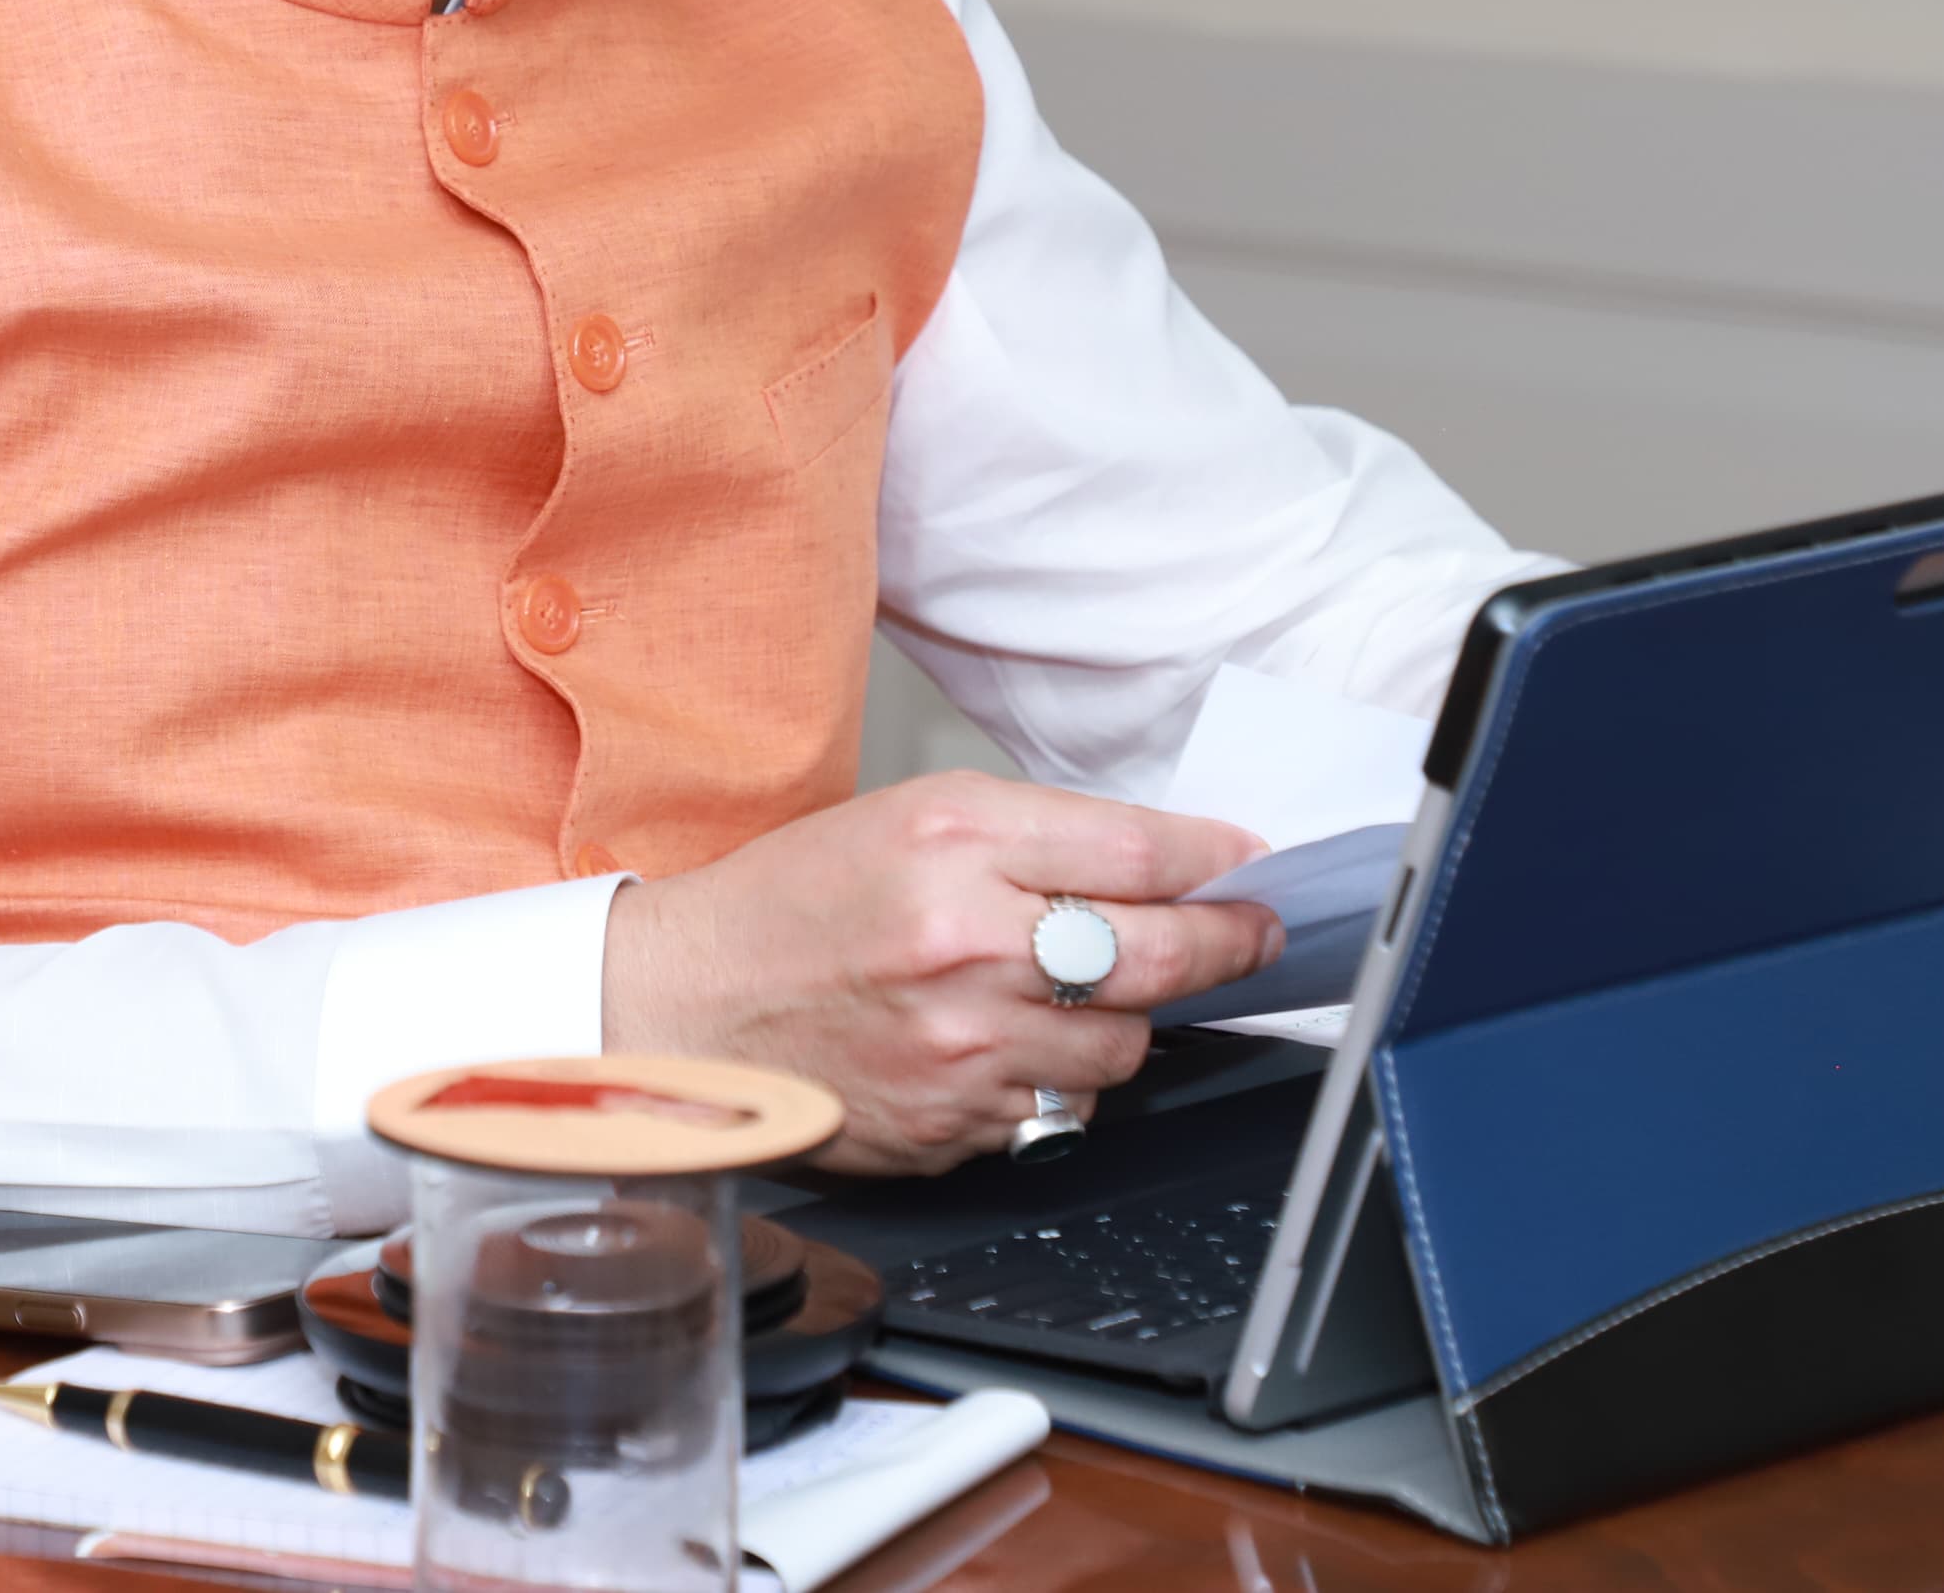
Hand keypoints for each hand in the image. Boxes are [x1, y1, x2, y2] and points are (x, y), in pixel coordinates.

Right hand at [599, 771, 1280, 1175]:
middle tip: (1254, 934)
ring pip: (1124, 1047)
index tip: (1248, 867)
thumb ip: (1043, 832)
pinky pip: (1062, 1111)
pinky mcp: (953, 1127)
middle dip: (1228, 944)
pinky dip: (1059, 1081)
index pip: (1139, 851)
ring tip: (1081, 993)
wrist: (689, 1006)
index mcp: (953, 846)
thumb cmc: (796, 902)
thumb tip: (1175, 861)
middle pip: (1159, 955)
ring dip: (1128, 1020)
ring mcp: (961, 1050)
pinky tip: (1011, 1045)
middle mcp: (965, 948)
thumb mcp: (913, 818)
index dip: (1217, 860)